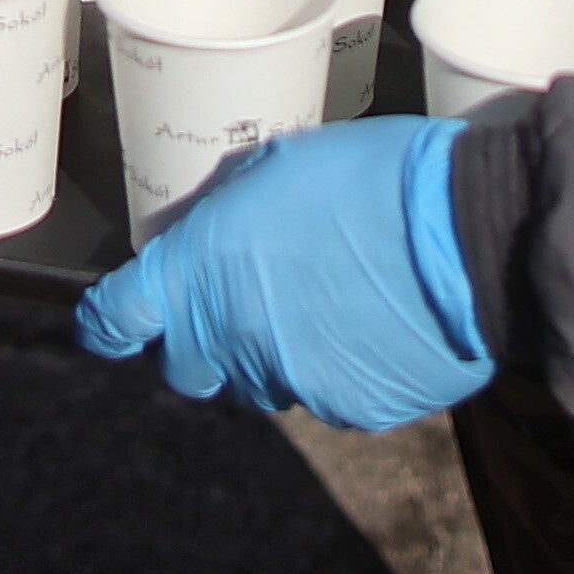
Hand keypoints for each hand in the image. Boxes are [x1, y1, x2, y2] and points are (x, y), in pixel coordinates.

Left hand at [75, 116, 493, 429]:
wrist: (468, 233)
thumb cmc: (374, 178)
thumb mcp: (280, 164)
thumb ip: (229, 210)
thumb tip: (215, 230)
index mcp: (203, 270)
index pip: (121, 316)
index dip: (107, 322)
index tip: (106, 323)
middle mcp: (233, 336)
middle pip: (188, 367)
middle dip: (203, 341)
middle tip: (244, 299)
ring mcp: (291, 380)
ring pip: (260, 381)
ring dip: (273, 350)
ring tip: (329, 297)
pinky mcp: (347, 410)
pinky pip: (323, 395)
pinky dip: (335, 367)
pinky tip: (370, 322)